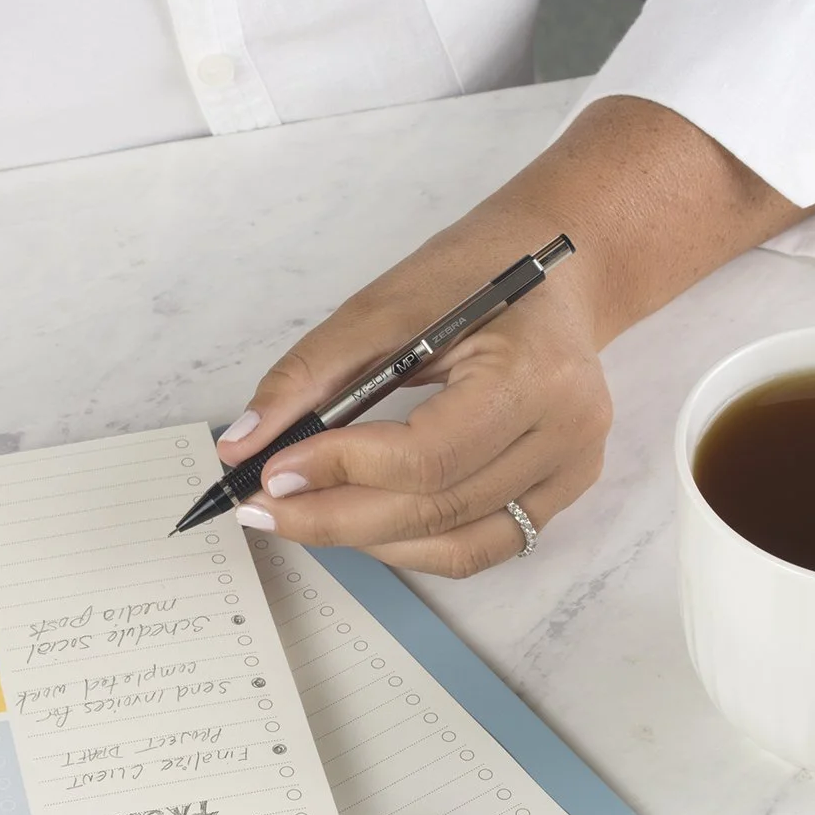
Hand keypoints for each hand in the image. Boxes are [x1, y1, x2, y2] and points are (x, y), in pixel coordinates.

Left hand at [217, 236, 613, 576]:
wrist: (557, 268)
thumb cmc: (472, 274)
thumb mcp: (382, 306)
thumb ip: (308, 375)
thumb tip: (242, 444)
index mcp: (532, 374)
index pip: (427, 456)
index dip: (340, 471)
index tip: (270, 471)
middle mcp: (566, 431)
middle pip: (437, 510)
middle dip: (335, 518)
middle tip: (265, 508)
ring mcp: (571, 469)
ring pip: (458, 546)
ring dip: (368, 541)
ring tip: (303, 515)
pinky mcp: (562, 490)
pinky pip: (480, 546)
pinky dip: (412, 544)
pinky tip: (361, 521)